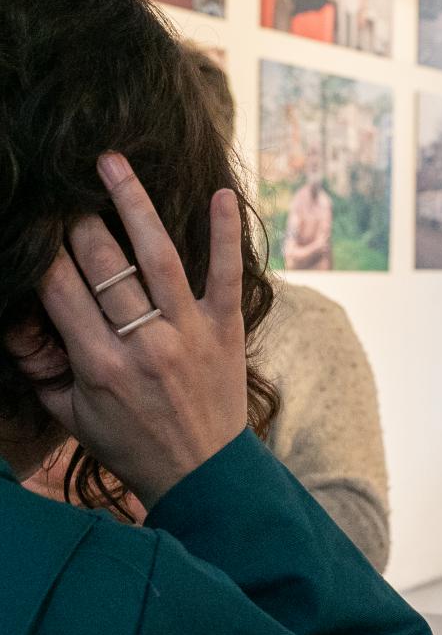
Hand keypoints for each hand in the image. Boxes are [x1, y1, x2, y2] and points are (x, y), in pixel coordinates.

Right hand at [30, 153, 247, 506]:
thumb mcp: (71, 412)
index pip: (61, 290)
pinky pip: (227, 274)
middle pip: (104, 265)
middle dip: (79, 223)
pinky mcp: (227, 328)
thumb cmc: (130, 440)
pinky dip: (226, 233)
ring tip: (113, 163)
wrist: (202, 471)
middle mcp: (145, 343)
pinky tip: (223, 194)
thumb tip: (14, 318)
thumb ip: (42, 366)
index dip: (44, 251)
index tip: (35, 221)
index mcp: (99, 364)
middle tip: (67, 191)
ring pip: (159, 256)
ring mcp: (189, 332)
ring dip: (135, 204)